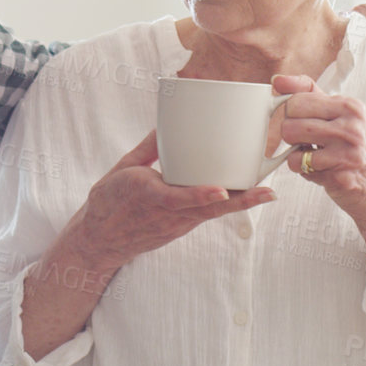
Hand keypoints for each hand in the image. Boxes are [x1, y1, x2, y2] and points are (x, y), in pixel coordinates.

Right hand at [68, 130, 276, 271]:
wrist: (99, 240)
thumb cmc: (108, 202)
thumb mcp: (122, 168)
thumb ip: (146, 148)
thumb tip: (164, 125)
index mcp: (148, 195)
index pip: (178, 199)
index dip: (201, 196)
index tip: (222, 191)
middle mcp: (167, 214)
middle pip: (209, 209)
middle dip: (239, 201)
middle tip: (267, 192)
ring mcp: (176, 224)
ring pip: (214, 214)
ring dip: (240, 204)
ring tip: (266, 193)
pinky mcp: (180, 228)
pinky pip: (206, 215)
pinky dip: (226, 206)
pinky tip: (245, 196)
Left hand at [272, 75, 365, 254]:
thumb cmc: (353, 150)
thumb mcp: (340, 116)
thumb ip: (309, 95)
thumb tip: (278, 81)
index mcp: (349, 107)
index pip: (299, 98)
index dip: (290, 111)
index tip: (297, 116)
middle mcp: (351, 126)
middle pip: (290, 120)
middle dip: (291, 134)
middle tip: (307, 142)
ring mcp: (347, 151)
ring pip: (291, 143)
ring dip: (295, 153)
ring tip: (314, 155)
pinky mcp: (339, 175)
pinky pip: (299, 166)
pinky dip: (304, 170)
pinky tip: (321, 170)